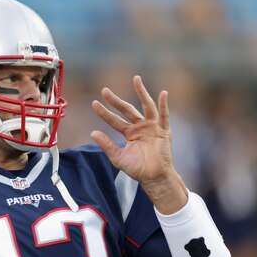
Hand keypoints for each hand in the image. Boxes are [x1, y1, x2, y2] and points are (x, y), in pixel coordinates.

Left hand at [90, 75, 186, 213]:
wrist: (153, 177)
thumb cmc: (137, 169)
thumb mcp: (118, 157)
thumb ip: (106, 145)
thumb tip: (92, 133)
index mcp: (128, 133)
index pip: (114, 120)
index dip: (104, 112)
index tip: (94, 103)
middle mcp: (139, 127)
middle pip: (126, 109)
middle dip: (115, 100)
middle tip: (104, 90)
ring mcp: (151, 127)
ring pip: (146, 106)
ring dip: (141, 92)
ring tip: (136, 79)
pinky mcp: (163, 130)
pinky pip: (164, 115)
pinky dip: (163, 104)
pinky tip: (162, 94)